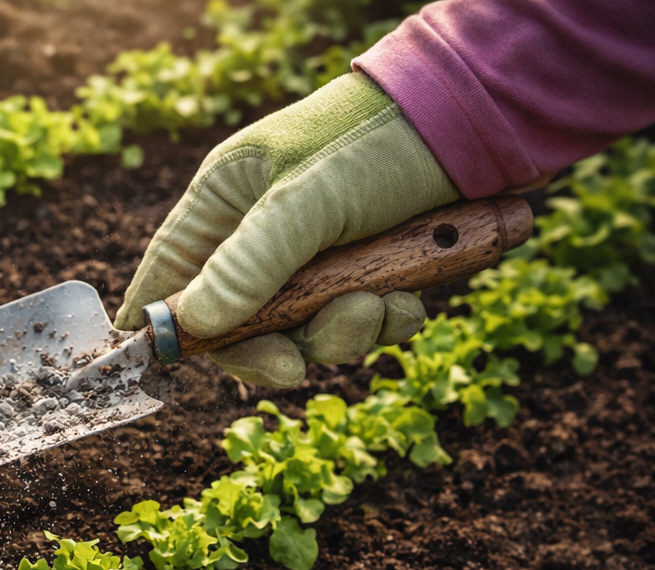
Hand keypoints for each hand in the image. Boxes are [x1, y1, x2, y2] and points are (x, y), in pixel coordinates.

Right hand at [114, 72, 459, 387]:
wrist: (487, 119)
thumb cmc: (381, 139)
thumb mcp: (309, 202)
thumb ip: (248, 266)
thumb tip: (192, 325)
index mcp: (227, 200)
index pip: (170, 274)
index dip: (166, 323)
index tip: (168, 366)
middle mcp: (264, 230)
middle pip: (238, 321)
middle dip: (275, 344)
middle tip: (295, 366)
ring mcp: (317, 253)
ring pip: (305, 330)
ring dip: (344, 332)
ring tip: (383, 302)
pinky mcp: (369, 268)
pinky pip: (360, 322)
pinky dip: (386, 321)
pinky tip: (411, 297)